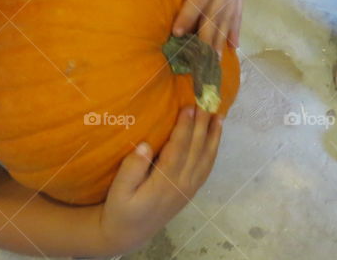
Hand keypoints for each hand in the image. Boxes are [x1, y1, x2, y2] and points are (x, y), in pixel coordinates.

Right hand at [100, 107, 222, 252]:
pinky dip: (213, 150)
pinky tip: (214, 137)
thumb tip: (146, 145)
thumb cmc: (120, 209)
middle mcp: (181, 184)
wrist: (129, 234)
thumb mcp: (118, 191)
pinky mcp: (190, 190)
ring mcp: (188, 188)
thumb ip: (132, 169)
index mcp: (163, 183)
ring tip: (218, 115)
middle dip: (202, 125)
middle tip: (206, 102)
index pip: (178, 149)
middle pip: (196, 150)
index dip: (185, 127)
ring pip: (205, 158)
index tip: (189, 107)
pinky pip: (206, 167)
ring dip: (213, 136)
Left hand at [165, 0, 243, 53]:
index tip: (178, 34)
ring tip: (215, 62)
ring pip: (227, 20)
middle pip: (215, 15)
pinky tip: (233, 48)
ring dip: (221, 41)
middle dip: (207, 38)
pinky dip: (235, 33)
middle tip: (200, 60)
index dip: (188, 17)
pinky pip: (238, 17)